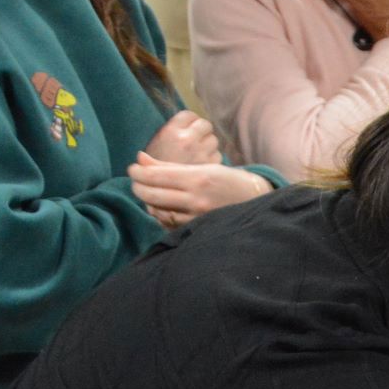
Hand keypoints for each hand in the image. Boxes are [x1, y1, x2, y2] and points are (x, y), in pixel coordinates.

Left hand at [127, 152, 269, 228]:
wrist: (255, 201)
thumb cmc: (228, 181)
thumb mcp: (203, 167)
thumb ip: (170, 166)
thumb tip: (140, 159)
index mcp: (198, 179)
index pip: (156, 176)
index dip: (138, 172)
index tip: (132, 168)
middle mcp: (196, 199)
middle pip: (152, 195)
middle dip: (138, 187)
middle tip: (135, 180)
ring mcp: (196, 217)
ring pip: (158, 211)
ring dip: (147, 201)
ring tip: (147, 192)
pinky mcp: (196, 229)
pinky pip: (168, 223)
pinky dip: (160, 214)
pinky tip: (160, 206)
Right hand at [143, 110, 220, 165]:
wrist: (155, 193)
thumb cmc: (153, 171)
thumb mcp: (154, 148)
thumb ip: (169, 134)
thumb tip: (186, 123)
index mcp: (170, 132)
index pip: (189, 115)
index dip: (190, 121)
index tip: (188, 128)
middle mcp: (187, 139)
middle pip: (204, 125)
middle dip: (201, 131)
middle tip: (195, 140)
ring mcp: (200, 152)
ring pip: (213, 140)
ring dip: (208, 145)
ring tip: (197, 154)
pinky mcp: (210, 165)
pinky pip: (216, 155)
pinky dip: (211, 159)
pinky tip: (202, 166)